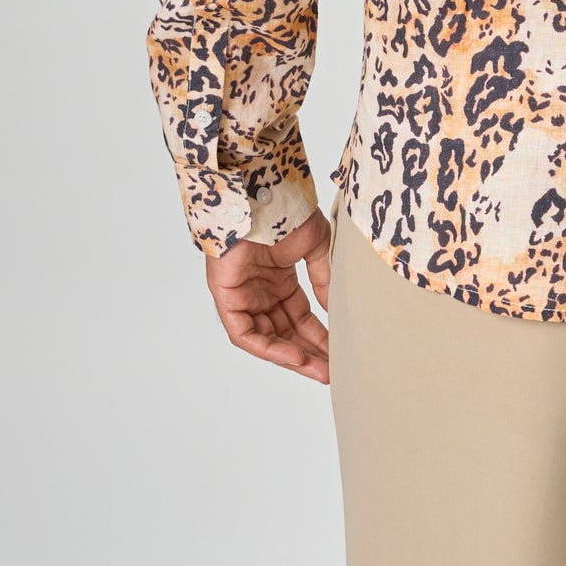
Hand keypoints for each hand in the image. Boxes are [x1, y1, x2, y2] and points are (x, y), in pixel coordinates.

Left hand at [204, 213, 333, 381]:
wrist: (260, 192)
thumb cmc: (286, 210)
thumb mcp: (315, 246)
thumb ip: (324, 279)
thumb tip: (334, 309)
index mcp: (279, 277)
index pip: (299, 317)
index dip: (319, 336)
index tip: (340, 354)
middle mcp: (259, 289)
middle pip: (284, 332)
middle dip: (309, 354)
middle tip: (333, 373)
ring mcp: (241, 294)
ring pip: (266, 337)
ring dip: (292, 357)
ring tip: (320, 371)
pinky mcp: (225, 297)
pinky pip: (244, 334)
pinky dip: (269, 348)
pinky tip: (295, 357)